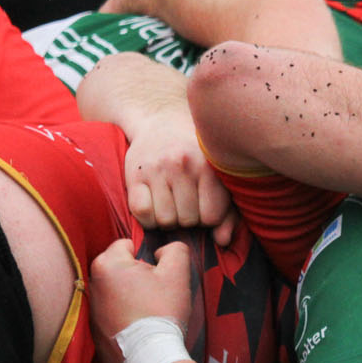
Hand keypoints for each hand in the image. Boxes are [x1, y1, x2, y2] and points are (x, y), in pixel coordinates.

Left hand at [88, 237, 193, 362]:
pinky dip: (121, 316)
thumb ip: (174, 250)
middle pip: (118, 267)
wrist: (150, 358)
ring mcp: (90, 308)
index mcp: (108, 265)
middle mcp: (92, 284)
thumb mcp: (178, 274)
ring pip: (113, 290)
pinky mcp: (92, 330)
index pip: (126, 245)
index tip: (155, 276)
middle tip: (152, 294)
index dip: (145, 257)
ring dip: (127, 296)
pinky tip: (137, 328)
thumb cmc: (162, 313)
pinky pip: (109, 313)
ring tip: (145, 313)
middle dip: (134, 275)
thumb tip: (162, 251)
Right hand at [122, 107, 237, 245]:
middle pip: (188, 221)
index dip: (208, 218)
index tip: (204, 205)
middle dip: (188, 218)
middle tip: (185, 202)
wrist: (161, 121)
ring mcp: (156, 169)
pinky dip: (148, 217)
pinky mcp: (134, 175)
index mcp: (208, 165)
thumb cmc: (196, 156)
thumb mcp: (218, 178)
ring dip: (168, 219)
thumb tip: (222, 241)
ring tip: (171, 202)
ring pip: (164, 221)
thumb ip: (228, 212)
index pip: (211, 217)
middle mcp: (182, 164)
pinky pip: (142, 213)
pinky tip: (154, 204)